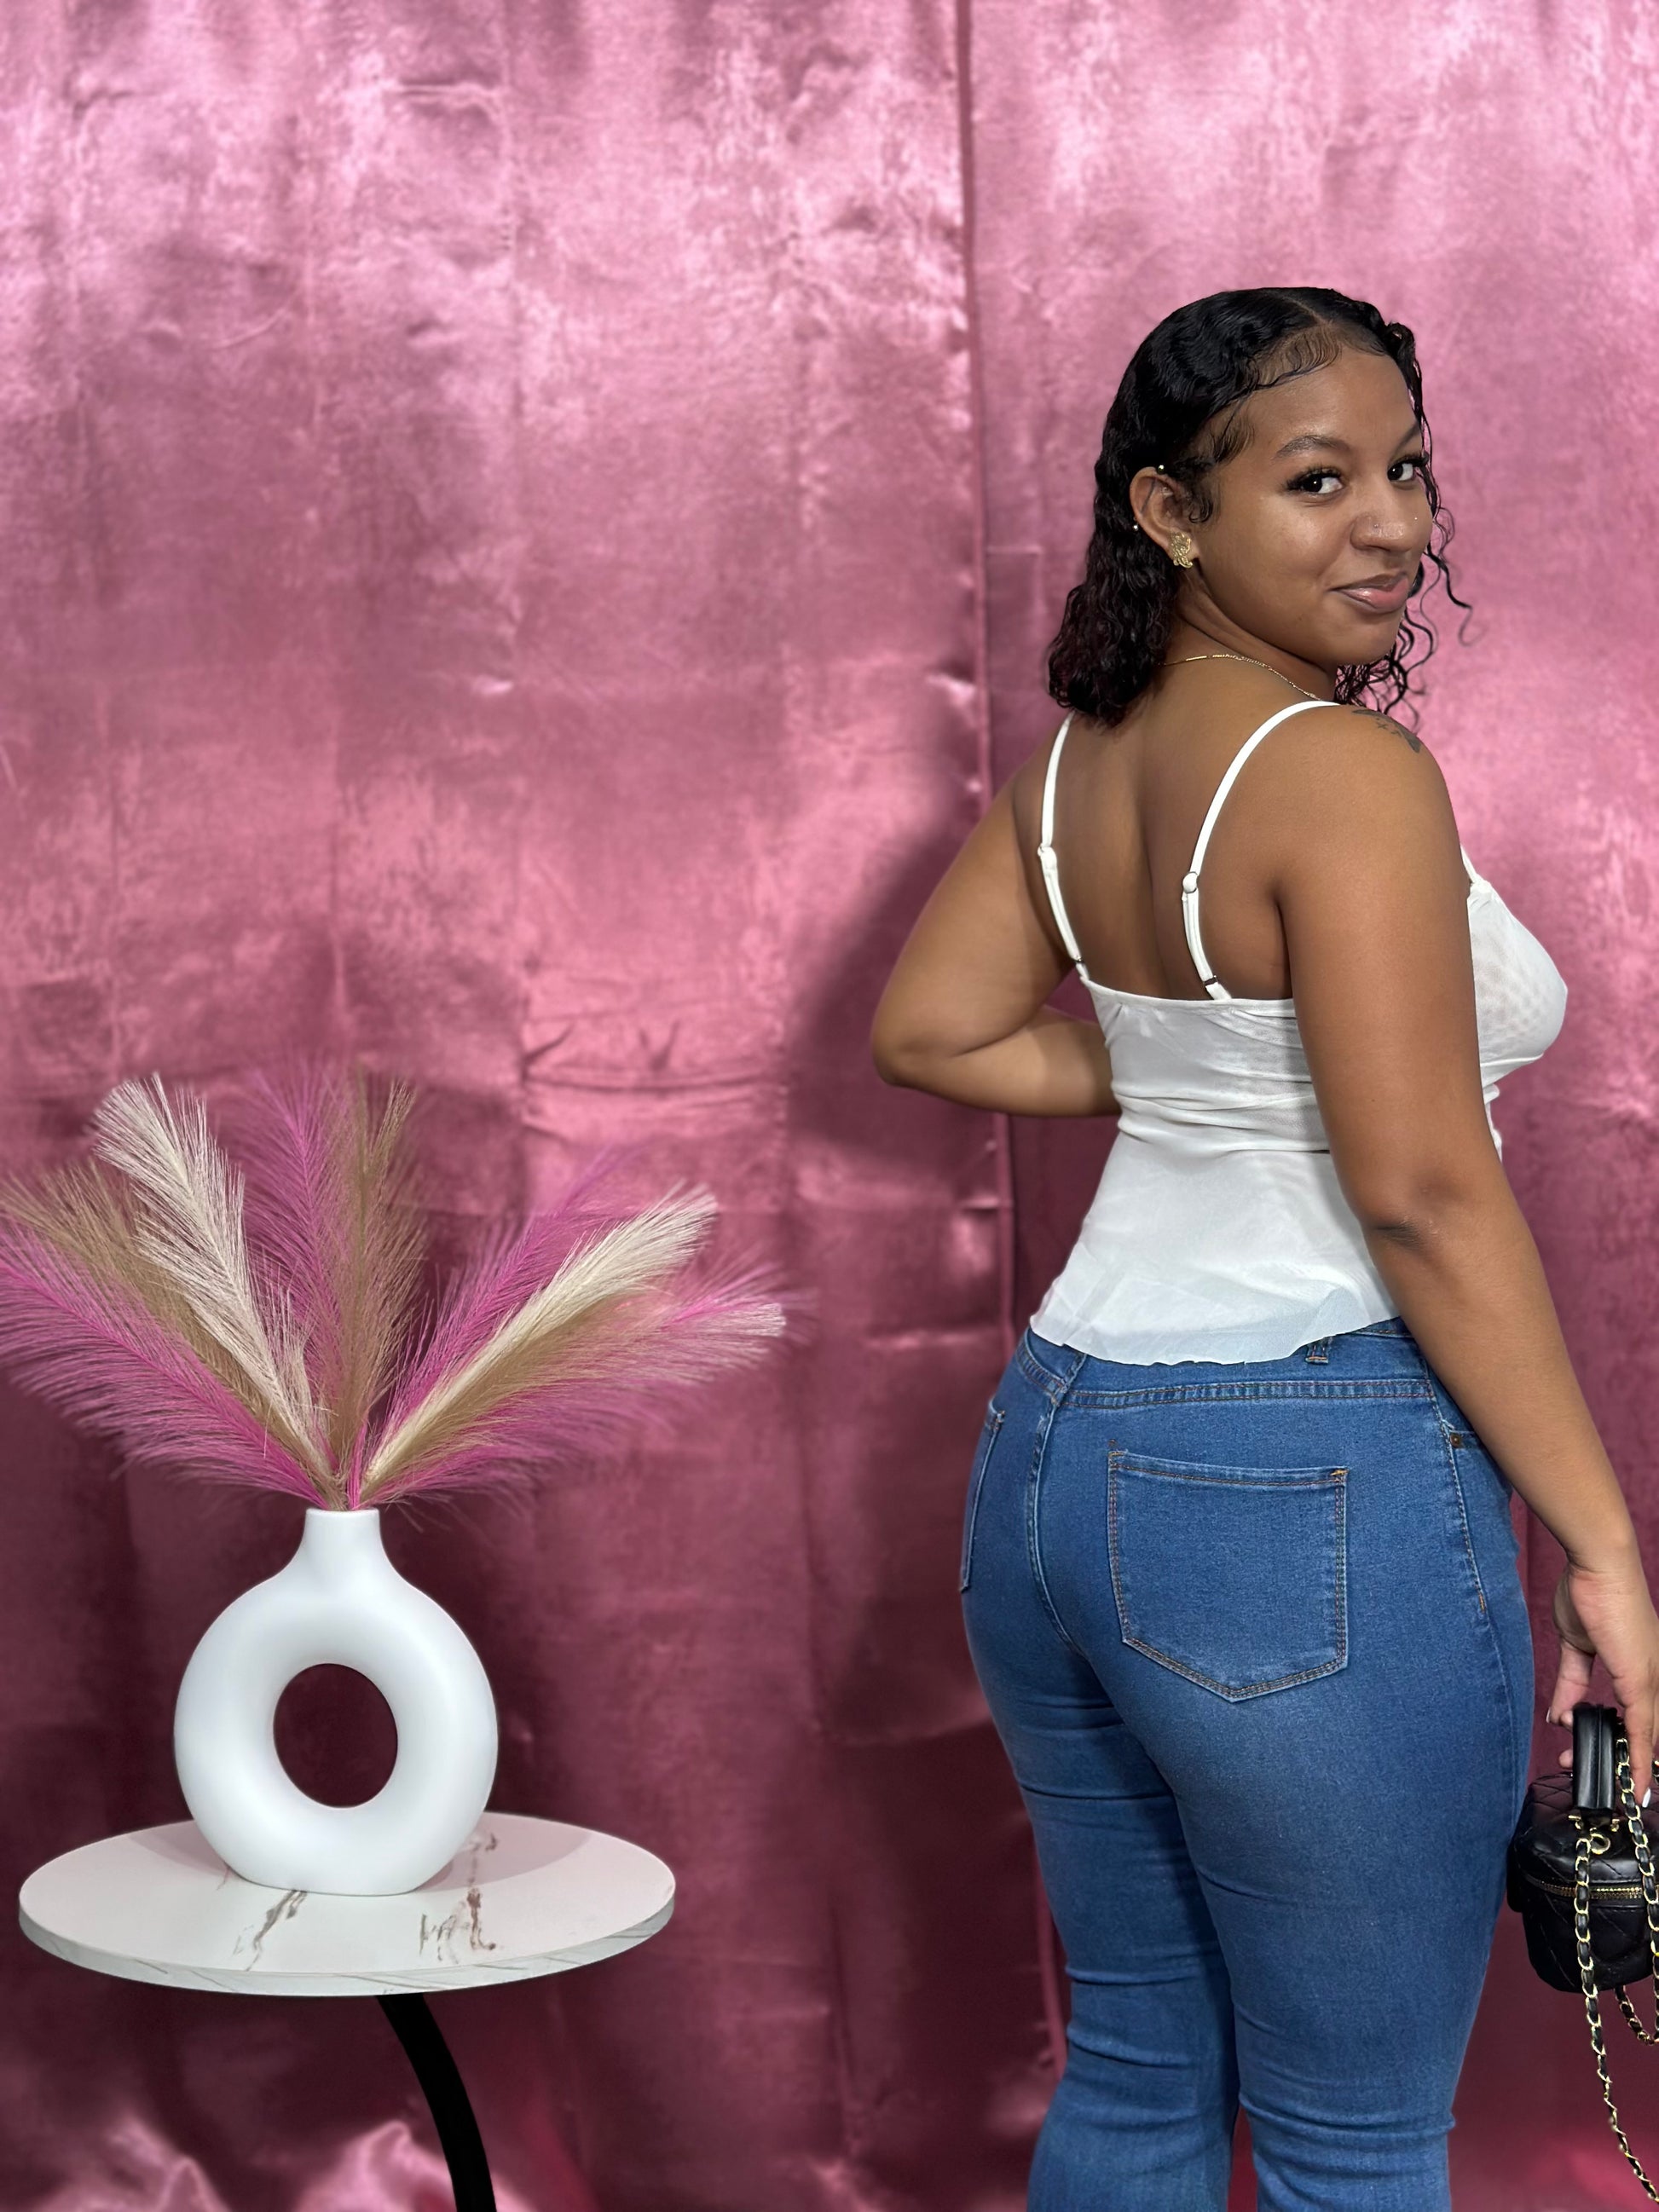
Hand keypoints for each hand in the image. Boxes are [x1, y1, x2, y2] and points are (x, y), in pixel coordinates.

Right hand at [1548, 1557, 1658, 1802]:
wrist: (1598, 1567)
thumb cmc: (1588, 1593)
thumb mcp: (1575, 1646)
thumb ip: (1570, 1684)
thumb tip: (1559, 1714)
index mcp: (1641, 1667)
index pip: (1639, 1716)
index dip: (1629, 1743)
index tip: (1609, 1761)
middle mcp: (1655, 1677)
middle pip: (1645, 1732)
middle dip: (1619, 1758)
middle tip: (1590, 1772)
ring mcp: (1653, 1680)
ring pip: (1646, 1737)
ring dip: (1622, 1763)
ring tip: (1599, 1782)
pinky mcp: (1641, 1682)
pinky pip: (1643, 1731)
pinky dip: (1640, 1760)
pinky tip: (1634, 1784)